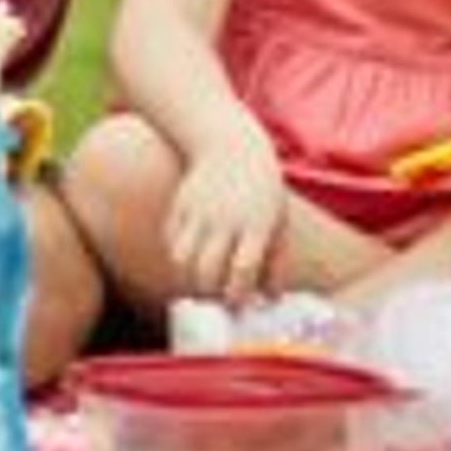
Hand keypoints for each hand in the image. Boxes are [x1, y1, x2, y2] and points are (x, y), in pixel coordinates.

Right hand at [168, 136, 288, 302]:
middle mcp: (225, 218)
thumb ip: (276, 262)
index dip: (238, 295)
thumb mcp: (278, 222)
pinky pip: (171, 242)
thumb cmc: (262, 190)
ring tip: (200, 283)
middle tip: (216, 298)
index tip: (238, 305)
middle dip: (210, 294)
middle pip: (207, 271)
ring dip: (188, 279)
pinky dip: (178, 257)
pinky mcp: (179, 204)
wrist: (231, 145)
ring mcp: (199, 210)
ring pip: (182, 261)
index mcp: (256, 223)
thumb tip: (269, 300)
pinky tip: (191, 258)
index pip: (243, 270)